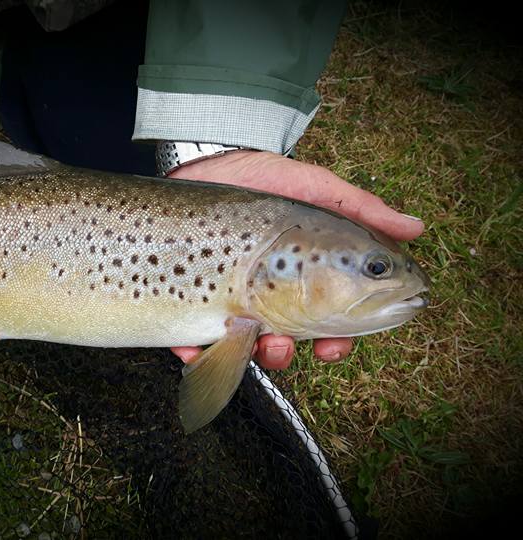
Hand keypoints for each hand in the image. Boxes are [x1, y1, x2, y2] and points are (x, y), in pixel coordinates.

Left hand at [166, 150, 423, 369]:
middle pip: (288, 341)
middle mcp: (270, 293)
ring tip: (249, 338)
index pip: (330, 321)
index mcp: (307, 277)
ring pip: (245, 347)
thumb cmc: (264, 177)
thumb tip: (415, 228)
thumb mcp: (315, 188)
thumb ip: (361, 211)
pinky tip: (195, 347)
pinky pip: (191, 338)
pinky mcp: (192, 299)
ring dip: (251, 353)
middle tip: (284, 346)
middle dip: (289, 354)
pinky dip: (195, 350)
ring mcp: (229, 298)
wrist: (205, 161)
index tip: (334, 346)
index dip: (337, 340)